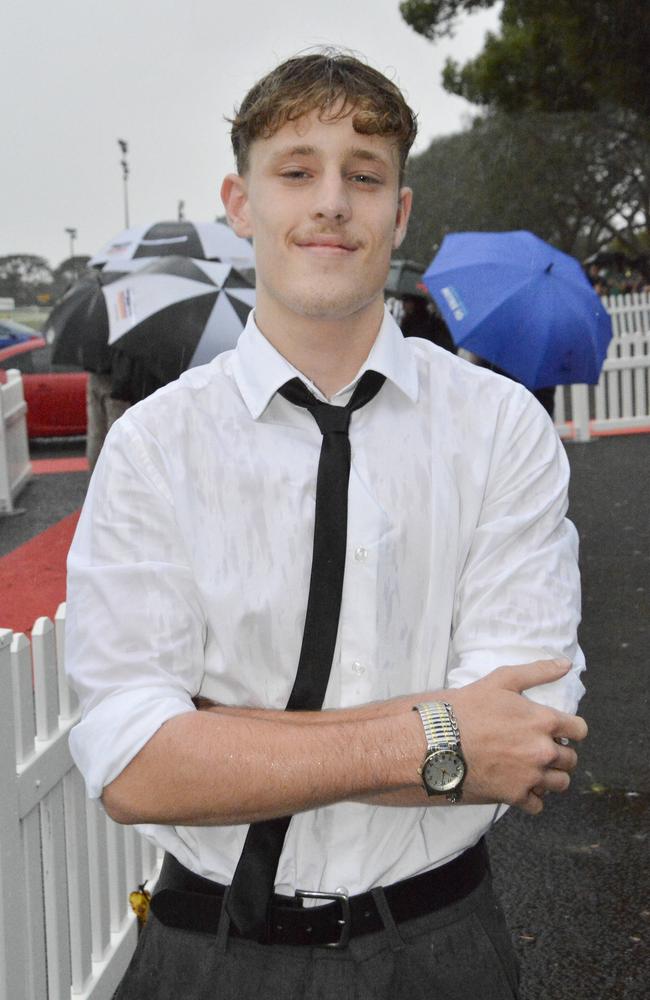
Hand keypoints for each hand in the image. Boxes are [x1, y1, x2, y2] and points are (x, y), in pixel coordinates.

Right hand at [444, 659, 586, 814]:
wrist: (439, 742)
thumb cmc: (468, 709)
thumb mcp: (502, 680)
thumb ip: (537, 671)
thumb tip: (566, 665)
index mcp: (544, 721)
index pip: (580, 730)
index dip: (571, 730)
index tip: (559, 731)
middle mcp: (543, 751)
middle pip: (571, 760)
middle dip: (559, 754)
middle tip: (538, 748)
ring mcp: (531, 776)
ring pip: (560, 784)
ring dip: (550, 777)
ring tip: (532, 768)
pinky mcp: (515, 796)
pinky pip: (538, 805)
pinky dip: (532, 797)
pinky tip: (519, 785)